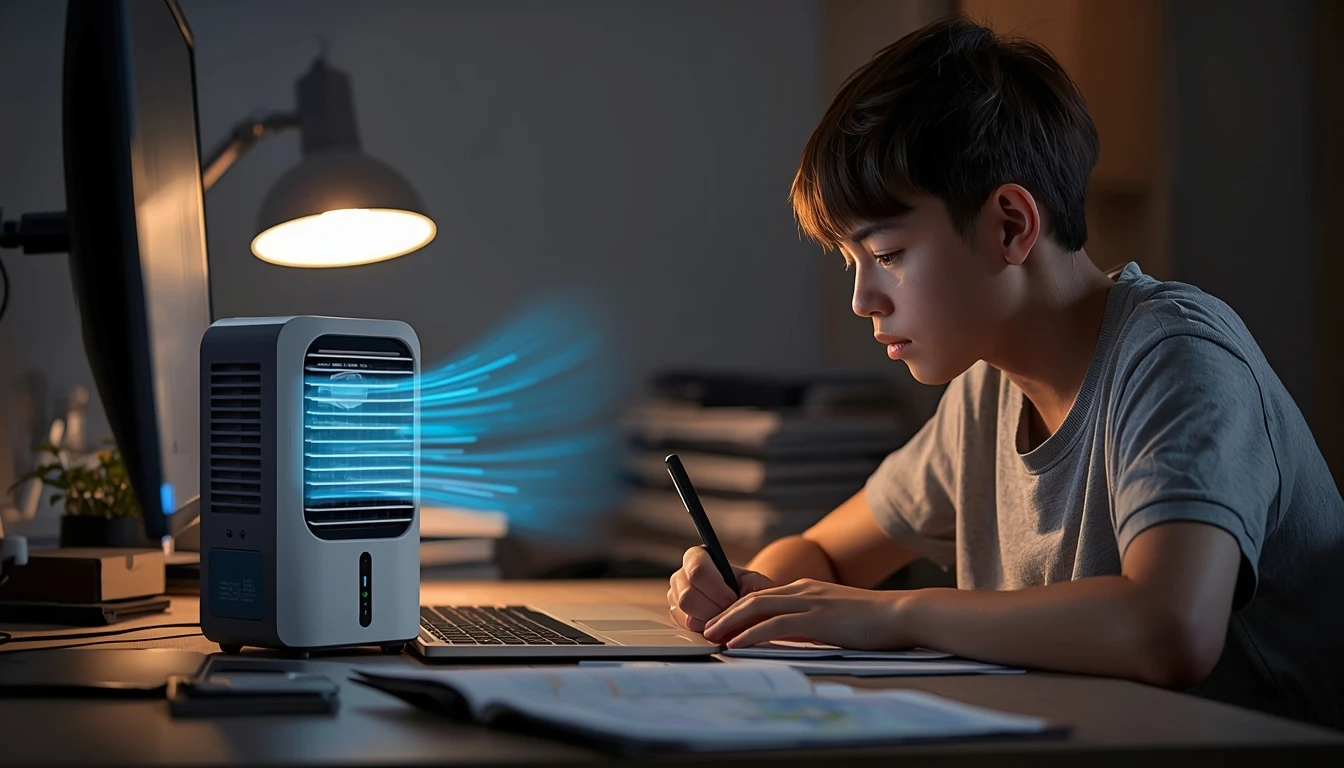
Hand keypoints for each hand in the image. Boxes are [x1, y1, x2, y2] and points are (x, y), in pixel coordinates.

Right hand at [667, 546, 777, 631]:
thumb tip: (734, 603)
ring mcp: (675, 597)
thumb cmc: (750, 589)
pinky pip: (688, 628)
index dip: (716, 588)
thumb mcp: (754, 582)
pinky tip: (717, 624)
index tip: (732, 599)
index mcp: (697, 556)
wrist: (746, 603)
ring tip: (726, 618)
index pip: (698, 570)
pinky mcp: (676, 616)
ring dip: (711, 621)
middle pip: (688, 597)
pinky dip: (706, 630)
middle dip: (714, 609)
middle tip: (730, 612)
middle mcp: (681, 575)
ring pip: (687, 615)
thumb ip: (746, 587)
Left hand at [701, 578, 912, 649]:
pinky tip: (737, 644)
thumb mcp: (835, 616)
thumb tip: (793, 637)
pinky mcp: (816, 619)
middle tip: (708, 629)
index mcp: (806, 589)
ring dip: (731, 623)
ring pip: (757, 608)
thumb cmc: (873, 621)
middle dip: (726, 614)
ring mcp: (809, 602)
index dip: (738, 609)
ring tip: (713, 637)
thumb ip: (812, 621)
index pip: (762, 597)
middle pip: (752, 599)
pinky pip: (774, 625)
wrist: (900, 614)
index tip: (722, 624)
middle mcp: (803, 590)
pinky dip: (751, 634)